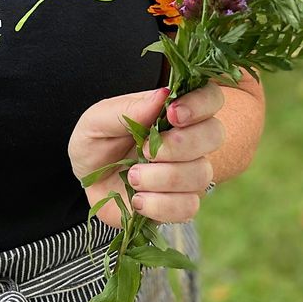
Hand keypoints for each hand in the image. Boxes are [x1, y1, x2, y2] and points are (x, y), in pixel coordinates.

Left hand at [68, 83, 225, 228]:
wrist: (87, 183)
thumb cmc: (97, 143)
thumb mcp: (97, 121)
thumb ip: (127, 109)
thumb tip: (163, 95)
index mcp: (174, 112)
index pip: (210, 98)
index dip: (200, 104)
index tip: (173, 114)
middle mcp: (190, 141)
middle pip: (214, 134)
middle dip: (180, 144)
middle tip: (143, 150)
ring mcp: (188, 174)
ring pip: (201, 174)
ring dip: (163, 177)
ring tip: (132, 176)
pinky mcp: (180, 204)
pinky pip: (189, 206)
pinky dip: (160, 205)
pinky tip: (138, 200)